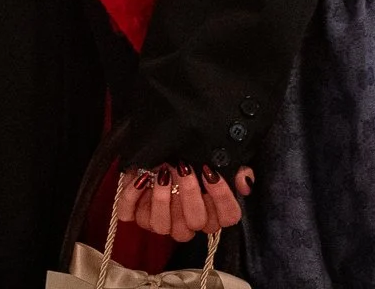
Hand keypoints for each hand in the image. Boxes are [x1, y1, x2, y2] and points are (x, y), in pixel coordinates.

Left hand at [116, 164, 251, 238]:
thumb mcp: (215, 156)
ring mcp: (161, 221)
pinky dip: (132, 196)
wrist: (157, 147)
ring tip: (162, 172)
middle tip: (184, 166)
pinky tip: (140, 178)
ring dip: (161, 198)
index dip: (222, 197)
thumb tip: (244, 181)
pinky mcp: (136, 214)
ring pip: (162, 226)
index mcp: (212, 212)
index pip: (228, 217)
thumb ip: (235, 168)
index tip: (210, 171)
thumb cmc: (188, 154)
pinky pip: (130, 214)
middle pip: (195, 222)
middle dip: (190, 192)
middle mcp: (188, 222)